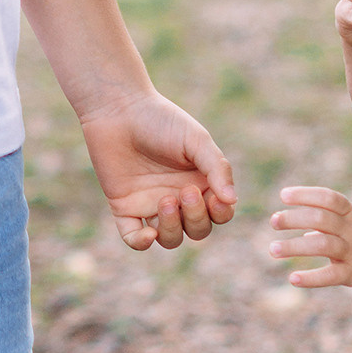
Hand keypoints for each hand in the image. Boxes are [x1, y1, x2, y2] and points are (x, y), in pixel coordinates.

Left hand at [79, 91, 236, 251]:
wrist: (119, 110)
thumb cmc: (161, 121)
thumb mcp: (196, 140)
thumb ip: (217, 168)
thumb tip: (232, 200)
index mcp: (200, 183)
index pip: (219, 214)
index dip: (220, 213)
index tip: (213, 197)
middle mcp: (178, 198)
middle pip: (197, 229)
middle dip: (195, 217)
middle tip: (184, 191)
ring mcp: (151, 205)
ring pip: (170, 238)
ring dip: (172, 228)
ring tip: (165, 201)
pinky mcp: (124, 208)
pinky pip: (133, 237)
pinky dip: (142, 242)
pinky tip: (148, 233)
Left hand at [267, 184, 351, 290]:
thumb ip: (334, 224)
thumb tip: (306, 230)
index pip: (328, 197)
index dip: (305, 194)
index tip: (284, 195)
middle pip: (320, 218)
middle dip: (294, 218)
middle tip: (274, 222)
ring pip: (321, 245)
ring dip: (294, 246)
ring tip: (273, 249)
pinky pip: (331, 275)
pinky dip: (310, 277)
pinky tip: (293, 278)